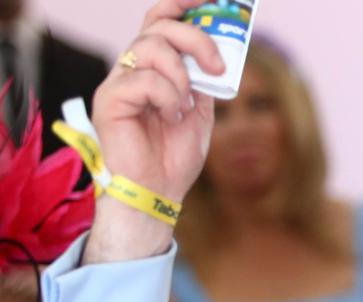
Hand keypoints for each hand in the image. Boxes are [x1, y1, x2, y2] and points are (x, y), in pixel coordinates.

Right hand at [85, 0, 224, 263]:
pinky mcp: (109, 99)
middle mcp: (132, 68)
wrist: (159, 190)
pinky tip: (170, 117)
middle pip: (159, 26)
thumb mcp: (202, 111)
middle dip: (196, 39)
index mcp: (154, 68)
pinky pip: (145, 80)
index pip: (161, 20)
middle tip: (218, 68)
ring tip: (185, 105)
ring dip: (181, 76)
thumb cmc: (175, 155)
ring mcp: (118, 82)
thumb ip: (205, 80)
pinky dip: (168, 97)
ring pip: (151, 48)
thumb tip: (221, 52)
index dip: (182, 4)